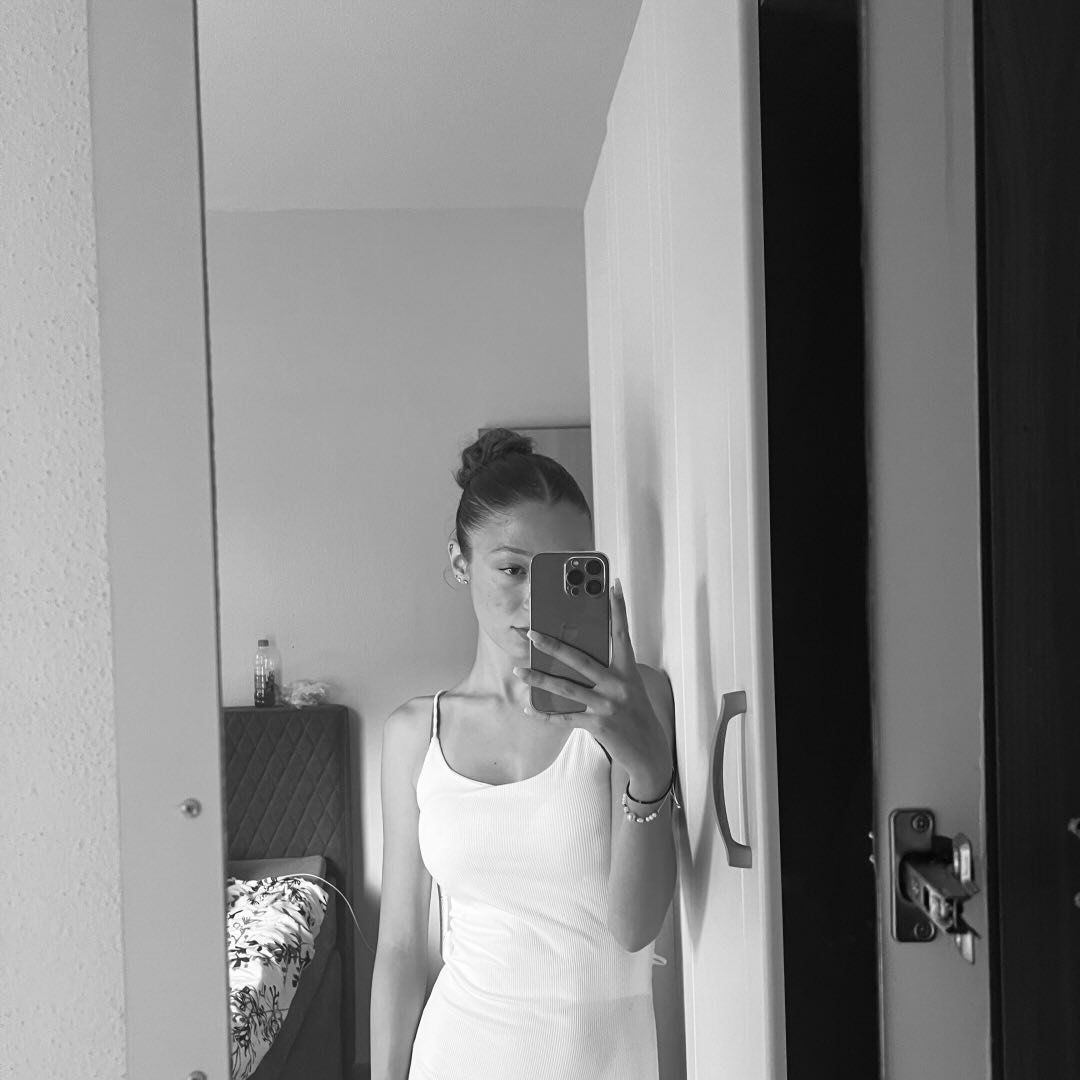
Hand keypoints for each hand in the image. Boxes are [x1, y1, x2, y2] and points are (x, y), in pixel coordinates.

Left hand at [513, 578, 671, 792]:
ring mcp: (607, 705)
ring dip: (538, 678)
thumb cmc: (635, 713)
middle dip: (552, 645)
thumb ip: (607, 671)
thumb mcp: (629, 686)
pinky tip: (528, 706)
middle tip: (531, 634)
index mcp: (628, 670)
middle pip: (580, 659)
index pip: (622, 633)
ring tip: (518, 670)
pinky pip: (564, 717)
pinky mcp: (598, 725)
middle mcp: (618, 684)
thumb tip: (573, 658)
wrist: (649, 751)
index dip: (619, 608)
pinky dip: (544, 713)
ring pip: (565, 688)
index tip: (613, 584)